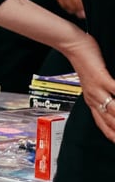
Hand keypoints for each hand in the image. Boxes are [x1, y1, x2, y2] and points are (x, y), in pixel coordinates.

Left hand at [63, 29, 114, 143]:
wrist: (72, 45)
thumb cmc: (85, 60)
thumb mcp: (92, 83)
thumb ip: (103, 93)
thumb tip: (112, 99)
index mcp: (91, 101)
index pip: (103, 125)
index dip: (113, 136)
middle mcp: (93, 98)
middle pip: (110, 122)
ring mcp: (97, 89)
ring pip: (114, 110)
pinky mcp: (101, 77)